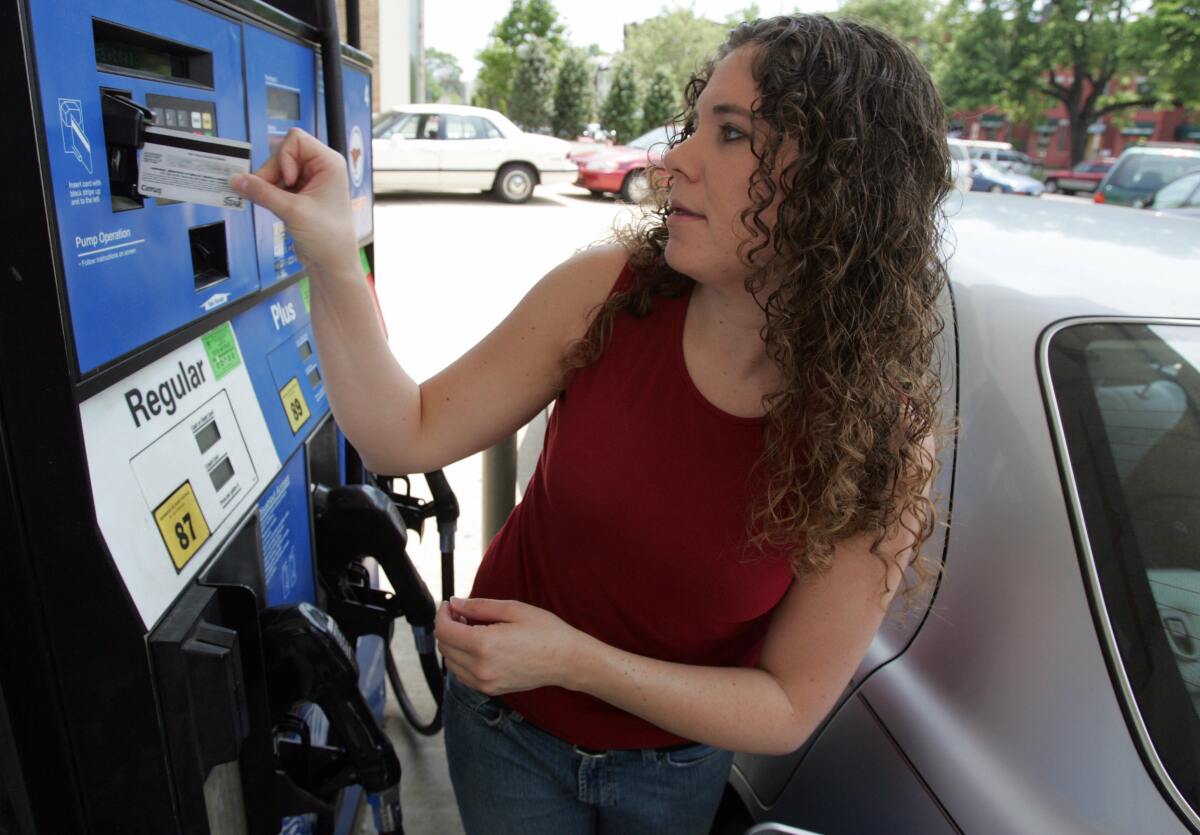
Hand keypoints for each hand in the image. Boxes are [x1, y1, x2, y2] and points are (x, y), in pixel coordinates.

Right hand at [230, 128, 358, 276]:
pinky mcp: (300, 193)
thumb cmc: (326, 236)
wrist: (332, 263)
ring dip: (269, 185)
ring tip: (277, 205)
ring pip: (277, 169)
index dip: (284, 158)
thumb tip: (235, 179)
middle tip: (271, 195)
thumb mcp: (292, 211)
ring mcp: (310, 180)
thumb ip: (261, 192)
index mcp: (329, 163)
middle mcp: (321, 167)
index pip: (295, 139)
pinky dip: (270, 192)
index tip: (288, 181)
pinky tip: (274, 206)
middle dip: (272, 173)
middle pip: (283, 153)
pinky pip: (277, 182)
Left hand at [435, 597, 588, 695]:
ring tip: (471, 629)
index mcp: (484, 644)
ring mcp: (485, 682)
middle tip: (461, 613)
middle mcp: (480, 668)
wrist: (567, 661)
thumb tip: (454, 603)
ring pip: (451, 662)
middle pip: (444, 646)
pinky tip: (477, 647)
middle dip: (447, 627)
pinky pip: (462, 675)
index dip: (442, 614)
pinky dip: (461, 659)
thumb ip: (478, 606)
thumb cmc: (545, 631)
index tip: (450, 605)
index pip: (444, 631)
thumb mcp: (513, 609)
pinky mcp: (490, 690)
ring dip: (453, 644)